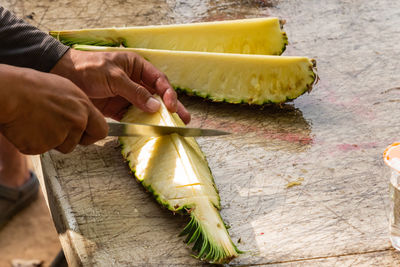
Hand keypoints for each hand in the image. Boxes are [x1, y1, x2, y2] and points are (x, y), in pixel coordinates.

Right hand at [0, 64, 107, 153]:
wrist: (8, 92)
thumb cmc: (31, 87)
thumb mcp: (64, 90)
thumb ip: (77, 107)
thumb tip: (83, 117)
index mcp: (83, 106)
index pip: (102, 129)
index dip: (93, 134)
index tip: (87, 135)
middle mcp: (76, 121)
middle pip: (81, 142)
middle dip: (72, 140)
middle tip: (55, 128)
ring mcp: (60, 135)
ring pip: (61, 146)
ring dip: (50, 140)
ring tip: (36, 121)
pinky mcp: (42, 146)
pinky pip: (41, 149)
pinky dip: (33, 141)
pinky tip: (26, 127)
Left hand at [51, 49, 190, 122]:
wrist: (65, 77)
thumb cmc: (89, 68)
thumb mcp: (114, 76)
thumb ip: (135, 92)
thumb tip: (155, 106)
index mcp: (137, 67)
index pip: (159, 80)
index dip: (168, 93)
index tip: (171, 106)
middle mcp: (136, 81)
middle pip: (158, 95)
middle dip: (172, 107)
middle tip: (184, 119)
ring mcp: (128, 96)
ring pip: (148, 107)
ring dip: (159, 118)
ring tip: (172, 128)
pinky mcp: (119, 109)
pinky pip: (134, 116)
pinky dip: (142, 124)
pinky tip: (151, 130)